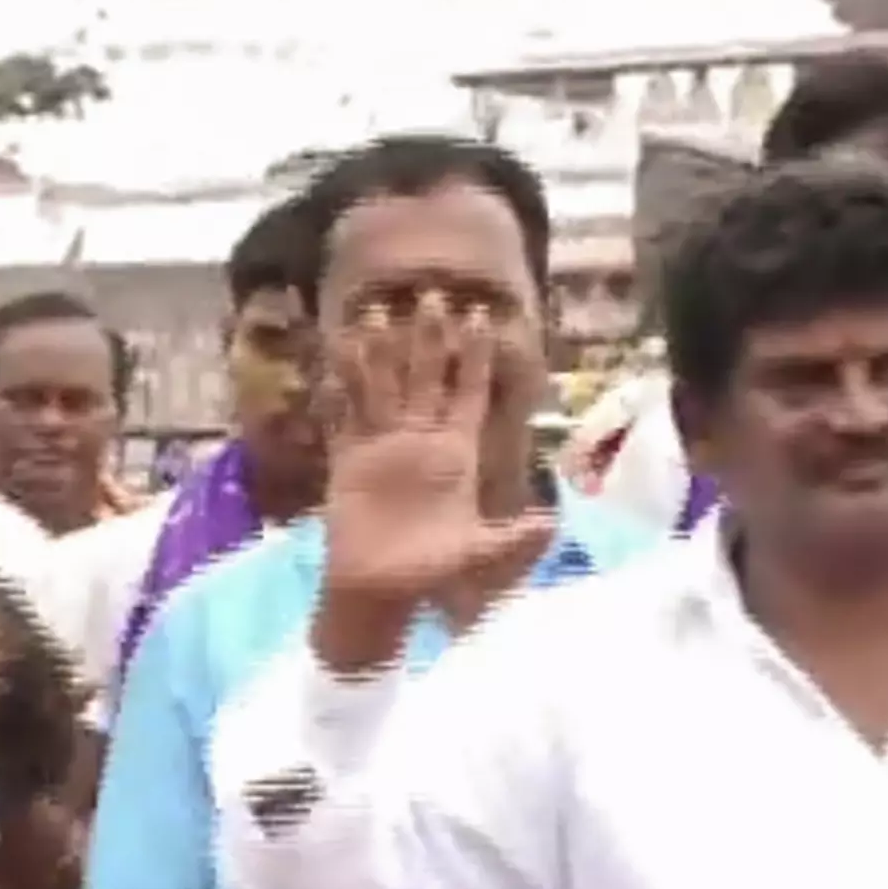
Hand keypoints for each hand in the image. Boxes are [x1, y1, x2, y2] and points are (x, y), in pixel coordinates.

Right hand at [315, 296, 551, 652]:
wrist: (378, 594)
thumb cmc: (430, 575)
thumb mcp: (478, 557)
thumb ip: (513, 541)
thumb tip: (552, 525)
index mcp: (455, 455)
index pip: (468, 394)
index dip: (474, 358)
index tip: (480, 316)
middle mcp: (421, 441)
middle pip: (427, 378)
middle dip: (431, 339)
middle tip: (433, 295)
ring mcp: (383, 447)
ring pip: (383, 386)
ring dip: (380, 351)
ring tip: (376, 311)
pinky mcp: (349, 460)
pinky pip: (344, 415)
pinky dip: (340, 388)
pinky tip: (335, 356)